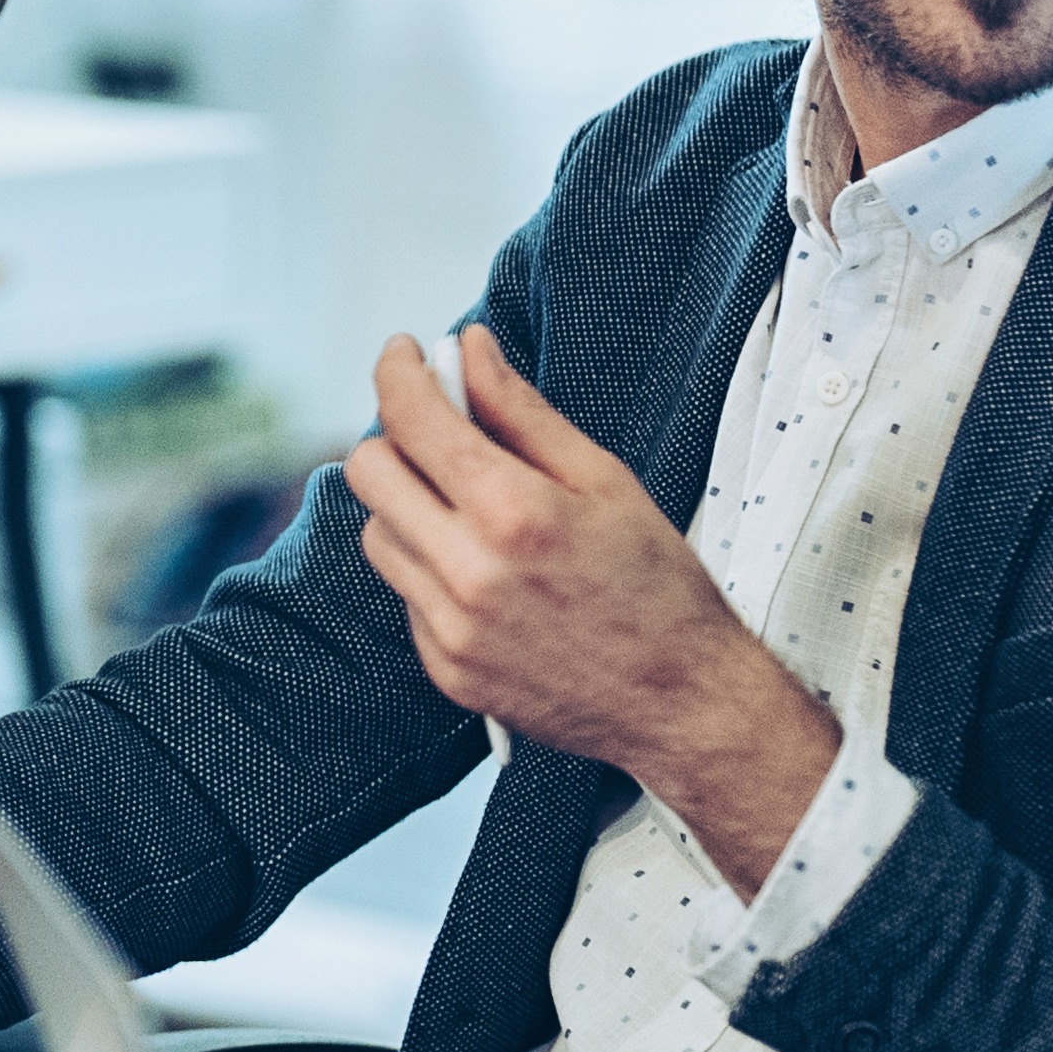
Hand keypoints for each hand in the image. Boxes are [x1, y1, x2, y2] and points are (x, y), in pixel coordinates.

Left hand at [344, 328, 837, 893]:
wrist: (684, 704)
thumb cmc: (658, 584)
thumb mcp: (603, 478)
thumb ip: (520, 410)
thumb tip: (466, 347)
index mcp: (513, 511)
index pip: (410, 417)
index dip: (397, 370)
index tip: (404, 353)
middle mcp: (468, 573)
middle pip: (368, 471)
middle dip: (395, 437)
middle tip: (439, 433)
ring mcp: (450, 630)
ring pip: (377, 534)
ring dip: (408, 506)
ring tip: (471, 510)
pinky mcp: (445, 671)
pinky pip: (405, 594)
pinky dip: (431, 568)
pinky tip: (488, 573)